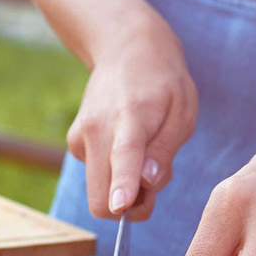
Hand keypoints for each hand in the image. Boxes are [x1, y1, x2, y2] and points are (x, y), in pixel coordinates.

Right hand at [67, 11, 195, 221]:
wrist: (125, 49)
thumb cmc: (162, 83)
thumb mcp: (182, 113)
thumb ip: (164, 151)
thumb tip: (147, 184)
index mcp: (131, 116)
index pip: (125, 155)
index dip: (123, 184)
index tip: (120, 206)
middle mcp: (96, 128)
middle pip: (101, 196)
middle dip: (131, 206)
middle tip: (156, 180)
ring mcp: (80, 136)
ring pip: (99, 191)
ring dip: (126, 189)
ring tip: (146, 152)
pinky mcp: (74, 143)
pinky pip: (97, 177)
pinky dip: (116, 174)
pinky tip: (129, 145)